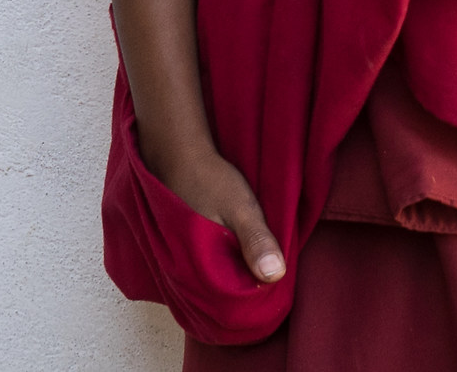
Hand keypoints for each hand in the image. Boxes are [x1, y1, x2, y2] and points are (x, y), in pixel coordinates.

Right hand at [154, 143, 285, 283]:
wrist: (180, 156)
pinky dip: (225, 261)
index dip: (252, 294)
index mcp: (196, 270)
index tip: (275, 282)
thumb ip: (255, 240)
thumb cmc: (210, 180)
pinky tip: (239, 249)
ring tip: (256, 257)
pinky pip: (209, 264)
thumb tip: (275, 276)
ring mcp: (182, 260)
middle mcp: (185, 271)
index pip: (228, 300)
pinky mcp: (185, 248)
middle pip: (222, 291)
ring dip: (235, 271)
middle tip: (271, 267)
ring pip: (216, 277)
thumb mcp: (240, 208)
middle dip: (246, 284)